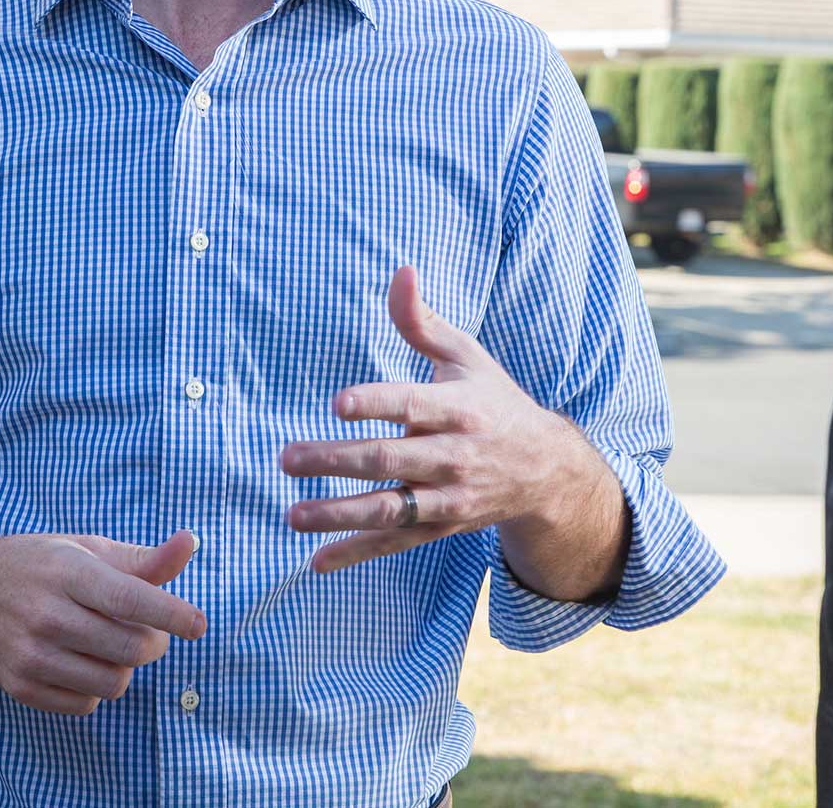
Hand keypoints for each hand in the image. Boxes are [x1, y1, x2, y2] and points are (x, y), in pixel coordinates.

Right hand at [0, 524, 205, 714]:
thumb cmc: (40, 564)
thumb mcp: (87, 549)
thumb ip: (143, 558)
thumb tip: (191, 544)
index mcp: (66, 572)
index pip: (128, 598)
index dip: (170, 613)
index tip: (198, 624)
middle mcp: (45, 614)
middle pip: (129, 648)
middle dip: (154, 642)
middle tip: (148, 629)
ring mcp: (29, 654)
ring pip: (112, 683)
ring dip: (125, 668)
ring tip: (110, 644)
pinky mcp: (19, 686)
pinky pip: (86, 704)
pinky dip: (96, 688)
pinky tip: (81, 661)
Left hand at [279, 267, 601, 573]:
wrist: (545, 469)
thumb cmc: (493, 401)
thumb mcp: (465, 356)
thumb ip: (422, 320)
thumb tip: (400, 271)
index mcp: (457, 407)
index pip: (410, 404)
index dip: (375, 402)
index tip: (338, 403)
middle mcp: (452, 455)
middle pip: (387, 458)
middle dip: (335, 461)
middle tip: (287, 459)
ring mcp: (446, 496)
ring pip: (388, 508)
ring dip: (338, 514)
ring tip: (292, 514)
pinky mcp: (441, 527)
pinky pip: (396, 542)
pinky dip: (358, 553)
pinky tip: (317, 561)